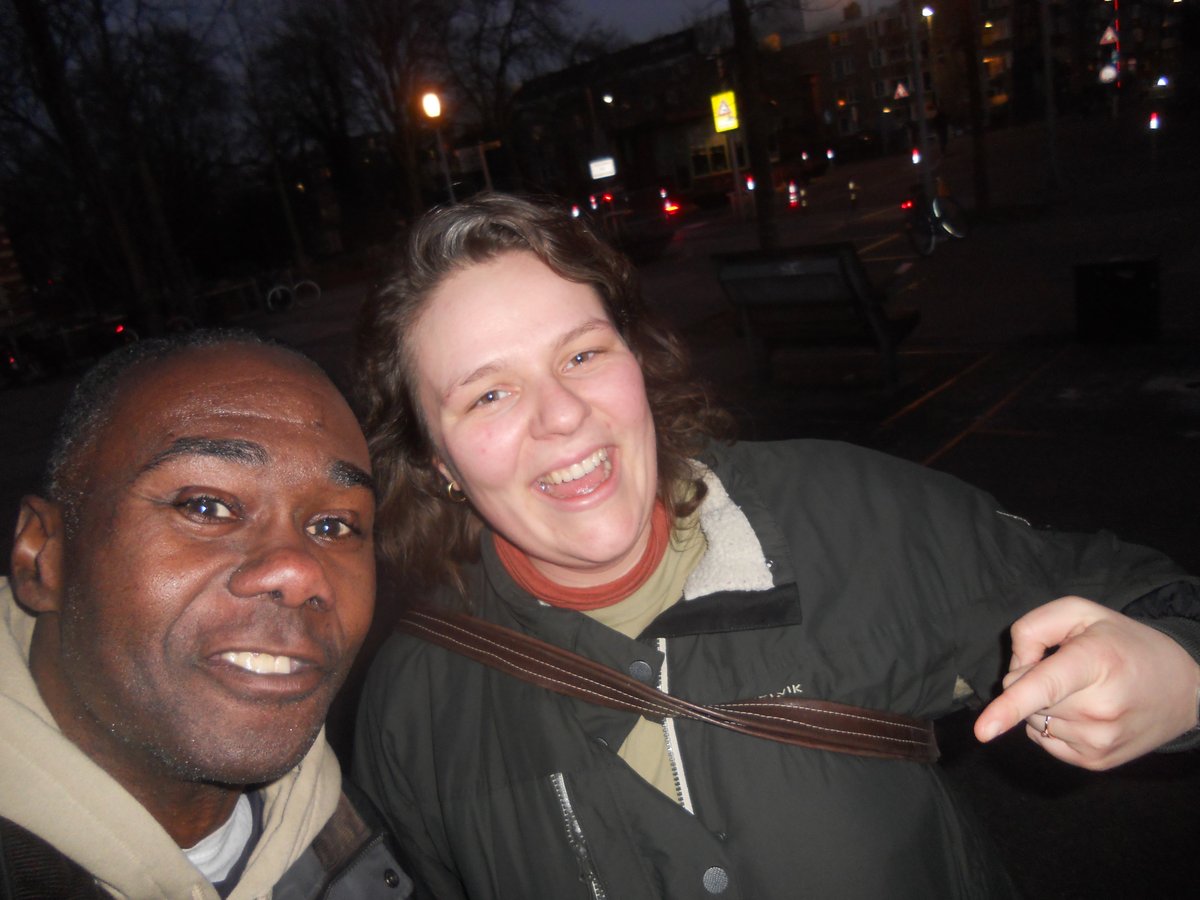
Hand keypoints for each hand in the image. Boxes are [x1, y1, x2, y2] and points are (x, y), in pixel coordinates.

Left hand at [974, 596, 1199, 769]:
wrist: (1186, 689)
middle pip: (1027, 699)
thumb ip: (1034, 627)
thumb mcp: (1082, 612)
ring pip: (1033, 721)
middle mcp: (1098, 708)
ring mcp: (1099, 740)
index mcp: (1095, 662)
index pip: (1043, 686)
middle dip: (1032, 681)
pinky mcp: (1096, 762)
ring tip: (1085, 690)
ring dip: (1044, 705)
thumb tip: (1014, 671)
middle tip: (1073, 669)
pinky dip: (1051, 724)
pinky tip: (1083, 711)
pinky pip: (1044, 740)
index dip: (1009, 706)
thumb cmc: (1125, 644)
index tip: (983, 731)